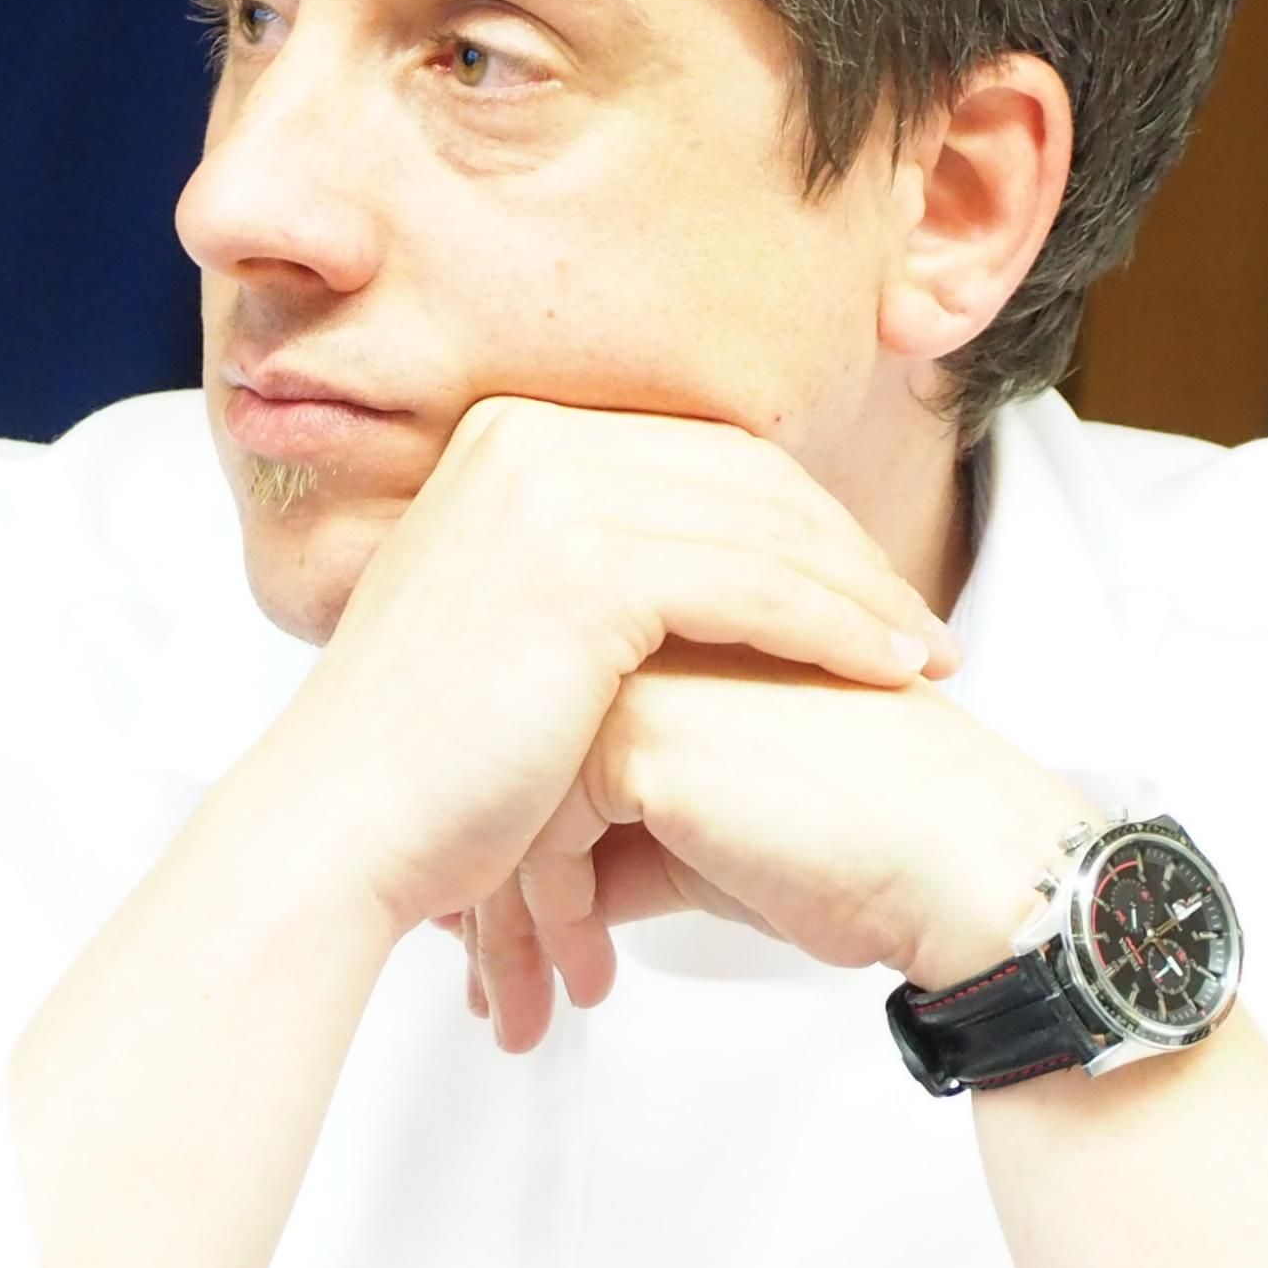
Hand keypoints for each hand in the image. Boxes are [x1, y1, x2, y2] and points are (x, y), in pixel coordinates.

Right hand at [225, 398, 955, 944]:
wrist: (341, 828)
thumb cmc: (421, 763)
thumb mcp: (505, 624)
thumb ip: (585, 573)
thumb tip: (690, 577)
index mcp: (508, 439)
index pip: (697, 454)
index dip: (796, 519)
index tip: (865, 584)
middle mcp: (527, 442)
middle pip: (743, 476)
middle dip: (846, 551)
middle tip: (919, 621)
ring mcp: (553, 494)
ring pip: (764, 529)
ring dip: (862, 594)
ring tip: (926, 657)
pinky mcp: (587, 567)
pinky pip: (757, 587)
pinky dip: (836, 629)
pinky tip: (885, 671)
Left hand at [462, 650, 1091, 1049]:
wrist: (955, 861)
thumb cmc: (862, 848)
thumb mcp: (710, 843)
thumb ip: (621, 843)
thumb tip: (541, 897)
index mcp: (663, 641)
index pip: (538, 741)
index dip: (503, 848)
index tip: (484, 934)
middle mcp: (639, 637)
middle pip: (510, 769)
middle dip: (486, 896)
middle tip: (487, 989)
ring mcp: (634, 669)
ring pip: (509, 804)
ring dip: (508, 928)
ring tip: (518, 1010)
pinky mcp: (638, 728)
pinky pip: (542, 840)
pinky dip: (550, 928)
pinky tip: (583, 985)